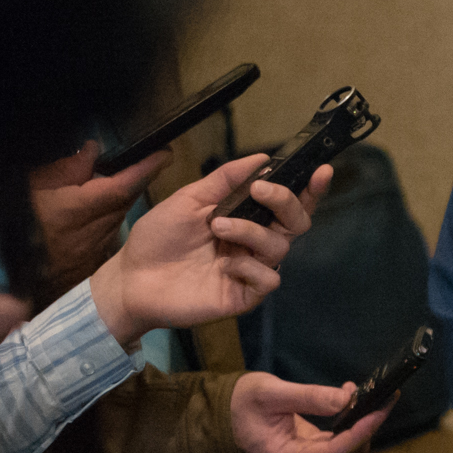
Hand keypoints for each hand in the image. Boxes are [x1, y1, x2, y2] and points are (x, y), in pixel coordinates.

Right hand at [27, 140, 168, 294]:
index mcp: (77, 210)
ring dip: (122, 197)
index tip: (163, 154)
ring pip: (118, 216)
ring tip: (120, 177)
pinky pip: (108, 232)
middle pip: (125, 200)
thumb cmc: (15, 225)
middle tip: (146, 158)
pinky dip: (108, 216)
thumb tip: (93, 150)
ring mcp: (94, 248)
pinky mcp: (92, 260)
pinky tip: (99, 208)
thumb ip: (64, 168)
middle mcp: (93, 231)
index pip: (123, 186)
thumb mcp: (30, 187)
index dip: (145, 169)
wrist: (7, 273)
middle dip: (137, 178)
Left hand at [87, 155, 331, 347]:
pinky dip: (250, 267)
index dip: (309, 188)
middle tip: (260, 191)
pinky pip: (268, 280)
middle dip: (286, 201)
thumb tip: (262, 158)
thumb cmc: (158, 237)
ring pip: (280, 247)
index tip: (321, 170)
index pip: (288, 204)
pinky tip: (224, 266)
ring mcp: (251, 270)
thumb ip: (226, 178)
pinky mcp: (244, 295)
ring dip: (252, 232)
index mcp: (246, 218)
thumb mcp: (190, 198)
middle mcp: (254, 243)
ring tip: (218, 228)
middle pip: (297, 222)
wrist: (132, 277)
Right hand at [229, 371, 383, 452]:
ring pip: (346, 449)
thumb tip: (347, 398)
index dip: (363, 429)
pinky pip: (338, 441)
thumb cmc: (237, 407)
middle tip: (382, 392)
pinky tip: (349, 397)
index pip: (337, 451)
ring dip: (360, 422)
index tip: (382, 407)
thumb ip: (309, 398)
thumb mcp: (270, 394)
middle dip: (367, 424)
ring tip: (367, 391)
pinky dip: (349, 422)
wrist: (219, 419)